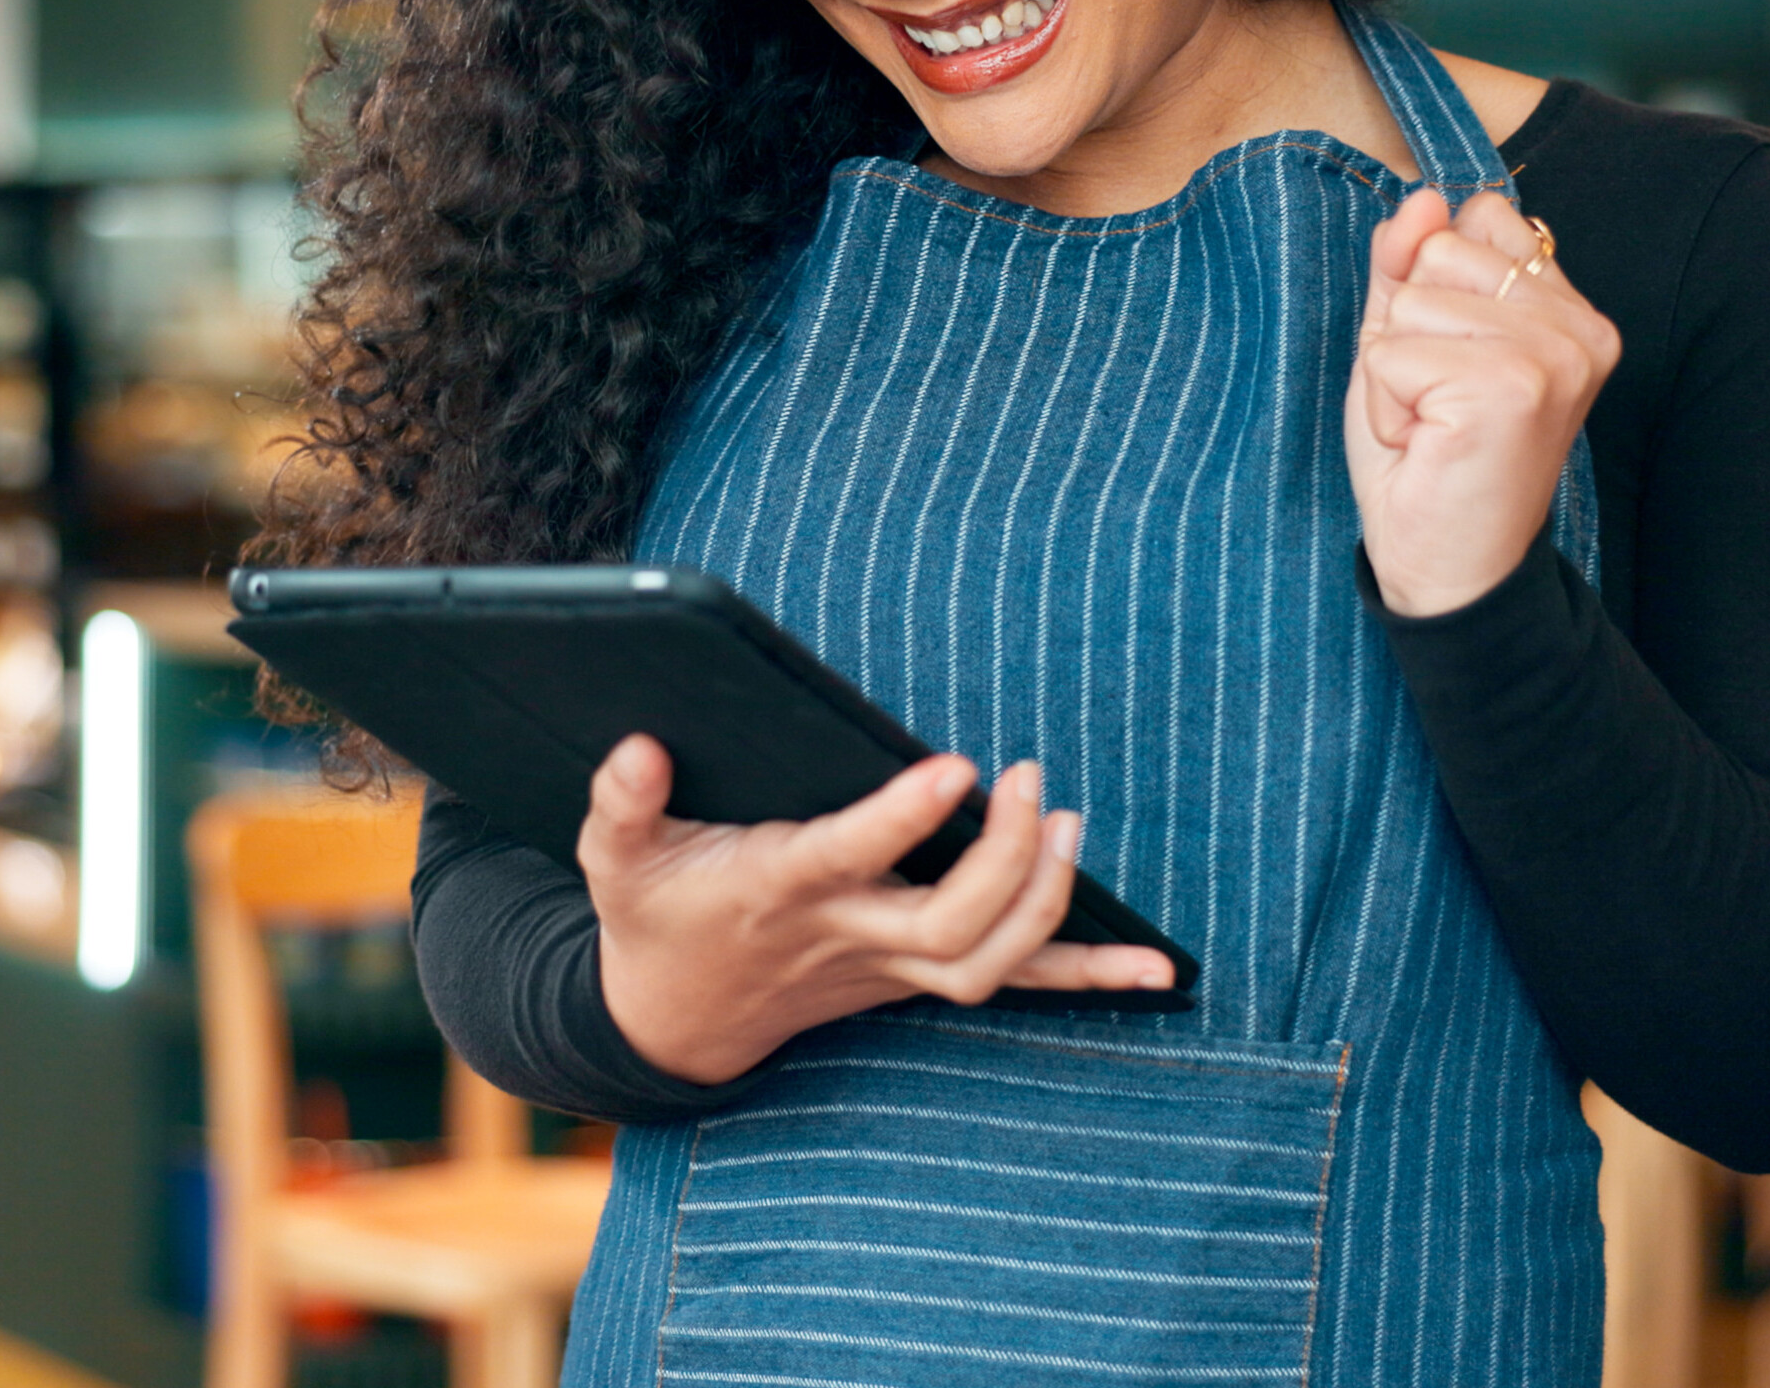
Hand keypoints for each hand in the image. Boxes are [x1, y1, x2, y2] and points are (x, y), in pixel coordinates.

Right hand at [580, 732, 1175, 1085]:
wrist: (673, 1022)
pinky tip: (1156, 965)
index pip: (849, 857)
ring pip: (990, 960)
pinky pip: (1016, 984)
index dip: (902, 819)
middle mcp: (845, 935)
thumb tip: (638, 747)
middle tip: (1030, 778)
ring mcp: (888, 965)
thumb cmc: (654, 917)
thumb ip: (620, 803)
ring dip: (1047, 898)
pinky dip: (1088, 973)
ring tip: (1067, 820)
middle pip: (950, 923)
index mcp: (777, 889)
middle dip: (1006, 859)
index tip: (955, 767)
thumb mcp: (614, 859)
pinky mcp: (915, 975)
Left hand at [1346, 188, 1619, 617]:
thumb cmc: (1427, 459)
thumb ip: (1408, 268)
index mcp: (1572, 310)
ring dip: (1393, 372)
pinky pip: (1392, 353)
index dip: (1432, 286)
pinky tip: (1426, 443)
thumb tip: (1419, 201)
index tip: (1452, 363)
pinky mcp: (1512, 387)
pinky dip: (1388, 404)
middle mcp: (1582, 326)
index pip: (1479, 217)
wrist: (1449, 569)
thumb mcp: (1406, 343)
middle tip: (1436, 404)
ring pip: (1411, 302)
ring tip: (1431, 425)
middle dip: (1406, 331)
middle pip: (1439, 252)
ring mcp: (1554, 355)